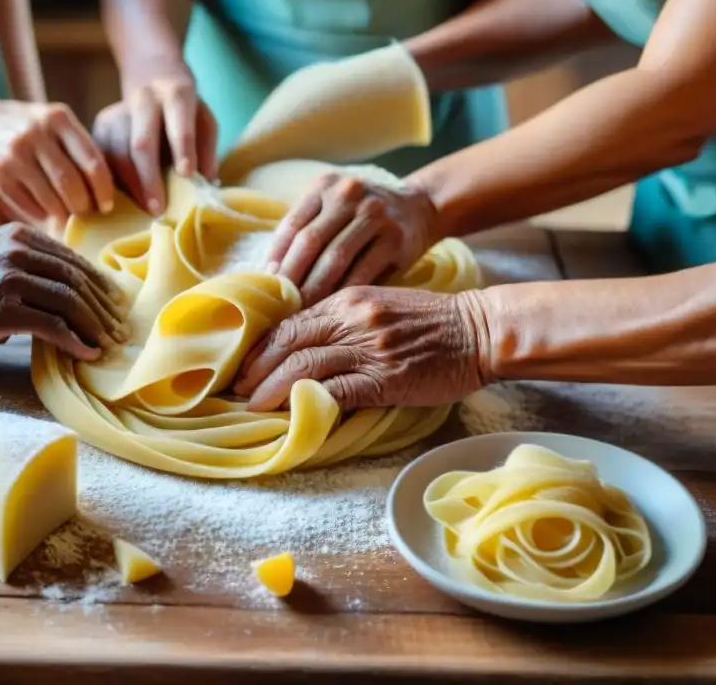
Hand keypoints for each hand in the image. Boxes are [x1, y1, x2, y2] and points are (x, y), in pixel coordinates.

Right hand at [0, 97, 114, 222]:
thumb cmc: (24, 125)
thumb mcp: (51, 121)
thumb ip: (76, 144)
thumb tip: (106, 186)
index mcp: (58, 117)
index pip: (92, 161)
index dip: (104, 189)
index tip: (107, 205)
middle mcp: (37, 133)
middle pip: (72, 184)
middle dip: (84, 206)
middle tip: (88, 215)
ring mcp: (16, 153)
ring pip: (51, 198)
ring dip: (64, 215)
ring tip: (69, 219)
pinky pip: (29, 204)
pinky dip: (42, 214)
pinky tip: (46, 214)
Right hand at [0, 223, 127, 358]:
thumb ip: (20, 268)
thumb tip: (58, 296)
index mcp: (18, 234)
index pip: (73, 260)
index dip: (99, 286)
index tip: (113, 306)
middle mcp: (18, 250)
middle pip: (78, 280)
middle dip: (104, 308)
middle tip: (120, 329)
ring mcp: (11, 278)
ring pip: (72, 302)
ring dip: (96, 326)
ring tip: (107, 344)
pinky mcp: (3, 309)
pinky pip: (54, 326)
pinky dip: (76, 341)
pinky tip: (87, 353)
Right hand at [93, 61, 217, 215]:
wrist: (151, 75)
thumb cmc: (183, 110)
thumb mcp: (203, 119)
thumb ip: (206, 148)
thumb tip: (207, 181)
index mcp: (176, 95)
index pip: (179, 121)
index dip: (183, 148)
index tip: (187, 174)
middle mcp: (145, 99)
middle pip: (141, 142)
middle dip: (149, 178)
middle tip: (158, 208)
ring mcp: (119, 111)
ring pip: (116, 153)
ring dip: (130, 185)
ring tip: (143, 206)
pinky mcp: (101, 124)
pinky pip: (101, 157)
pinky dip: (111, 179)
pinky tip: (123, 196)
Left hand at [233, 286, 486, 411]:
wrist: (479, 329)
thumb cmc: (429, 321)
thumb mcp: (378, 304)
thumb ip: (341, 319)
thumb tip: (301, 344)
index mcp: (347, 299)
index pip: (290, 322)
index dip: (260, 348)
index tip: (242, 367)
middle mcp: (352, 319)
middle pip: (288, 343)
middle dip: (256, 370)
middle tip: (236, 391)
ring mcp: (369, 348)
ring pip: (305, 367)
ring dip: (272, 389)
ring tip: (254, 407)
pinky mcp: (386, 378)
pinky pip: (338, 391)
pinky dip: (310, 404)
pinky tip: (293, 415)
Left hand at [266, 173, 441, 305]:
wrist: (418, 207)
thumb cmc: (362, 216)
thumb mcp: (334, 207)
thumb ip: (307, 230)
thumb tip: (271, 275)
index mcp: (325, 186)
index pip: (292, 225)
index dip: (276, 257)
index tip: (265, 285)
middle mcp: (349, 195)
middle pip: (310, 241)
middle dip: (292, 277)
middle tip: (279, 304)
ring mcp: (374, 215)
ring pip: (335, 259)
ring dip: (315, 289)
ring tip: (301, 310)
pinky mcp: (395, 239)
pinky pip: (362, 272)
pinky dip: (343, 293)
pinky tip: (332, 309)